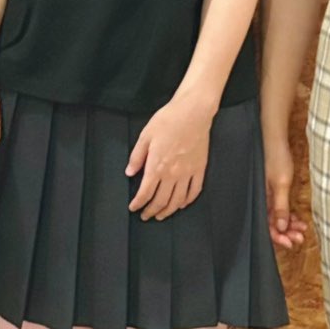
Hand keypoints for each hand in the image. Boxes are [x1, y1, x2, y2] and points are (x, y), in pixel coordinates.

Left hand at [126, 88, 212, 220]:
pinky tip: (181, 204)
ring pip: (177, 200)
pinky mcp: (200, 168)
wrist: (193, 112)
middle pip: (161, 200)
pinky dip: (187, 201)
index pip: (145, 192)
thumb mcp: (145, 136)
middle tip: (145, 216)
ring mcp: (188, 172)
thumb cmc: (168, 120)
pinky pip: (194, 191)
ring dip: (168, 211)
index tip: (134, 207)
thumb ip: (136, 157)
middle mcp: (173, 173)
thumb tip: (130, 172)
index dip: (138, 203)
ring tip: (161, 215)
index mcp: (157, 165)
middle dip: (151, 211)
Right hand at [264, 126, 308, 250]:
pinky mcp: (273, 189)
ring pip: (277, 217)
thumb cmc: (275, 158)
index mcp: (259, 200)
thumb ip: (280, 207)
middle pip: (271, 224)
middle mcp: (261, 200)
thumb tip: (281, 228)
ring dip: (289, 225)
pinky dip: (289, 215)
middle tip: (300, 238)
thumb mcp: (281, 184)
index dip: (277, 237)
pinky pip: (279, 208)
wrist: (274, 138)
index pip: (265, 226)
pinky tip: (298, 219)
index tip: (291, 243)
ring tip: (302, 229)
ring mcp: (267, 195)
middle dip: (285, 233)